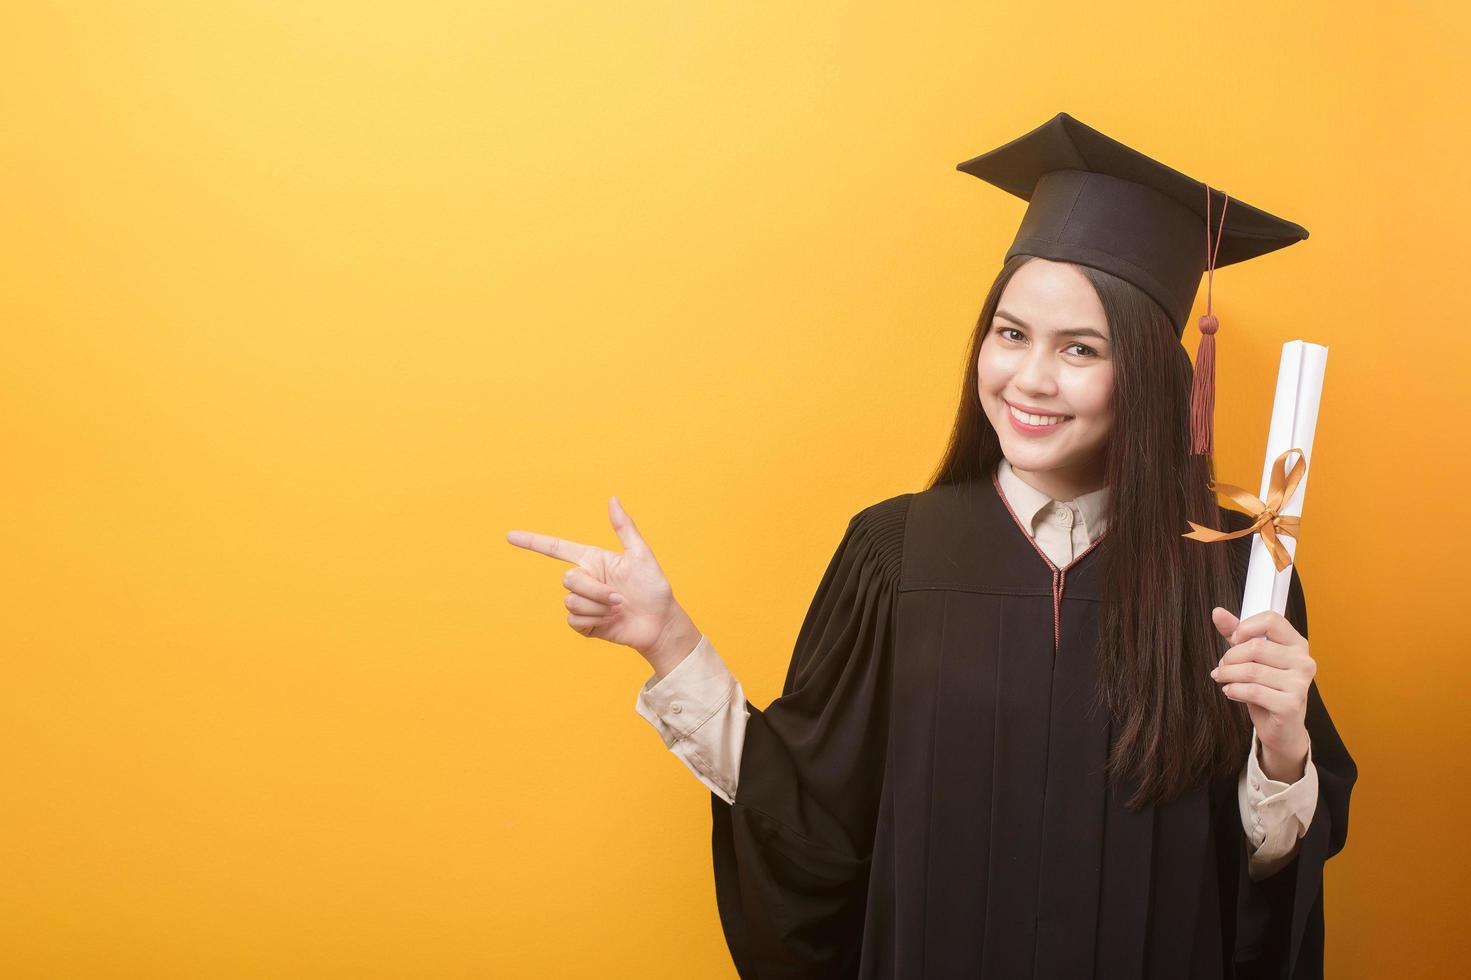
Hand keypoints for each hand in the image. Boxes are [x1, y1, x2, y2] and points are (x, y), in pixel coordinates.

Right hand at [506, 496, 700, 671]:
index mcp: (593, 560)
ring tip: (618, 610)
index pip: (556, 548)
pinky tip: (610, 622)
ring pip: (571, 601)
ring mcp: (583, 602)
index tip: (510, 536)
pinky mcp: (584, 623)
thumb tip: (613, 499)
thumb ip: (624, 528)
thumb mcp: (641, 555)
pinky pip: (574, 620)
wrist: (659, 624)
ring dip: (598, 607)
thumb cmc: (654, 588)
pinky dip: (594, 621)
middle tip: (620, 598)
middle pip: (568, 579)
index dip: (532, 542)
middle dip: (595, 590)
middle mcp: (585, 579)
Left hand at [1209, 606, 1313, 780]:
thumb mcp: (1251, 659)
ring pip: (1251, 670)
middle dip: (1229, 658)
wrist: (1281, 728)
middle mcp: (1303, 661)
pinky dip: (1234, 690)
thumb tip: (1217, 612)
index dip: (1245, 627)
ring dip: (1227, 675)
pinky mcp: (1291, 704)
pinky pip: (1253, 691)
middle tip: (1222, 668)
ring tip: (1222, 679)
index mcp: (1297, 644)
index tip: (1234, 640)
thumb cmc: (1267, 689)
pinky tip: (1230, 692)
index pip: (1271, 620)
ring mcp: (1300, 683)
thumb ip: (1236, 635)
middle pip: (1255, 646)